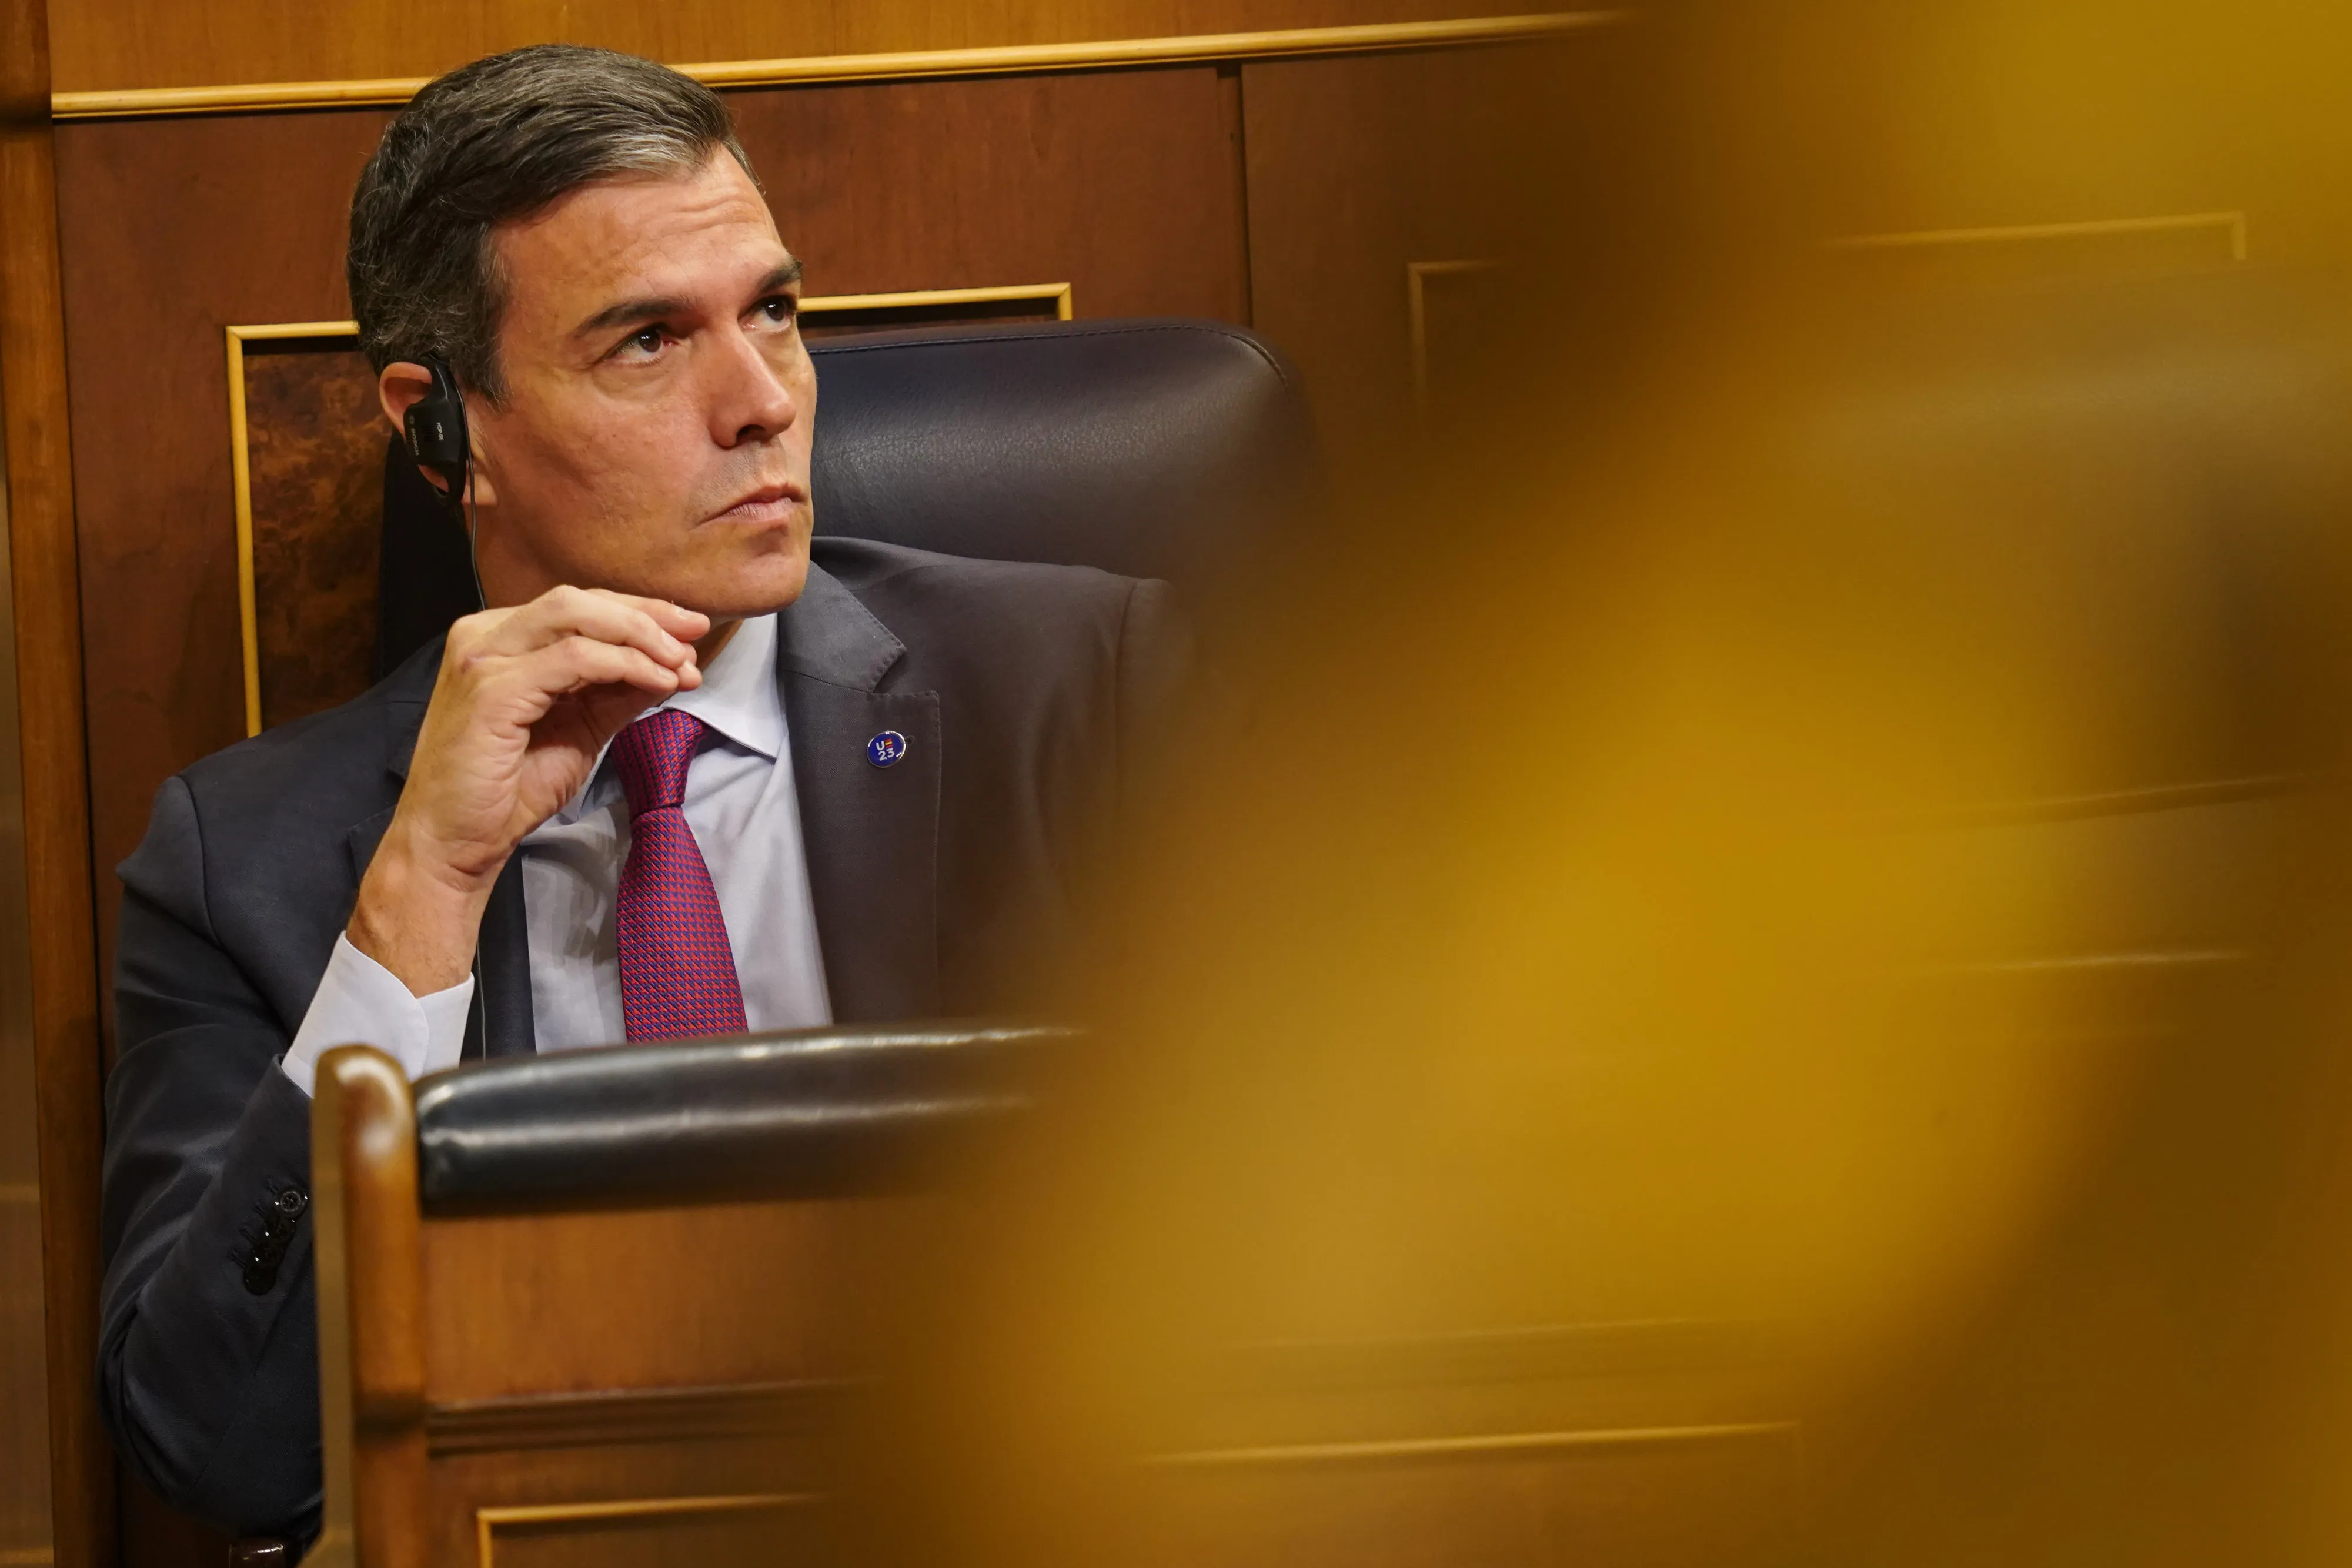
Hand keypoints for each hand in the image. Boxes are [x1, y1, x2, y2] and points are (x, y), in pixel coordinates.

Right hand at [348, 586, 709, 994]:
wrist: (455, 843)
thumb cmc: (507, 790)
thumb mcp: (580, 730)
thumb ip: (617, 693)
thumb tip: (673, 667)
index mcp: (501, 638)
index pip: (580, 607)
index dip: (641, 613)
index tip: (691, 631)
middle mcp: (485, 636)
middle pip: (580, 601)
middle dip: (648, 616)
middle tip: (695, 639)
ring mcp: (483, 657)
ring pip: (576, 616)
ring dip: (641, 637)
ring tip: (682, 666)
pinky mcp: (491, 689)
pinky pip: (573, 659)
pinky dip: (624, 665)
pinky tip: (658, 683)